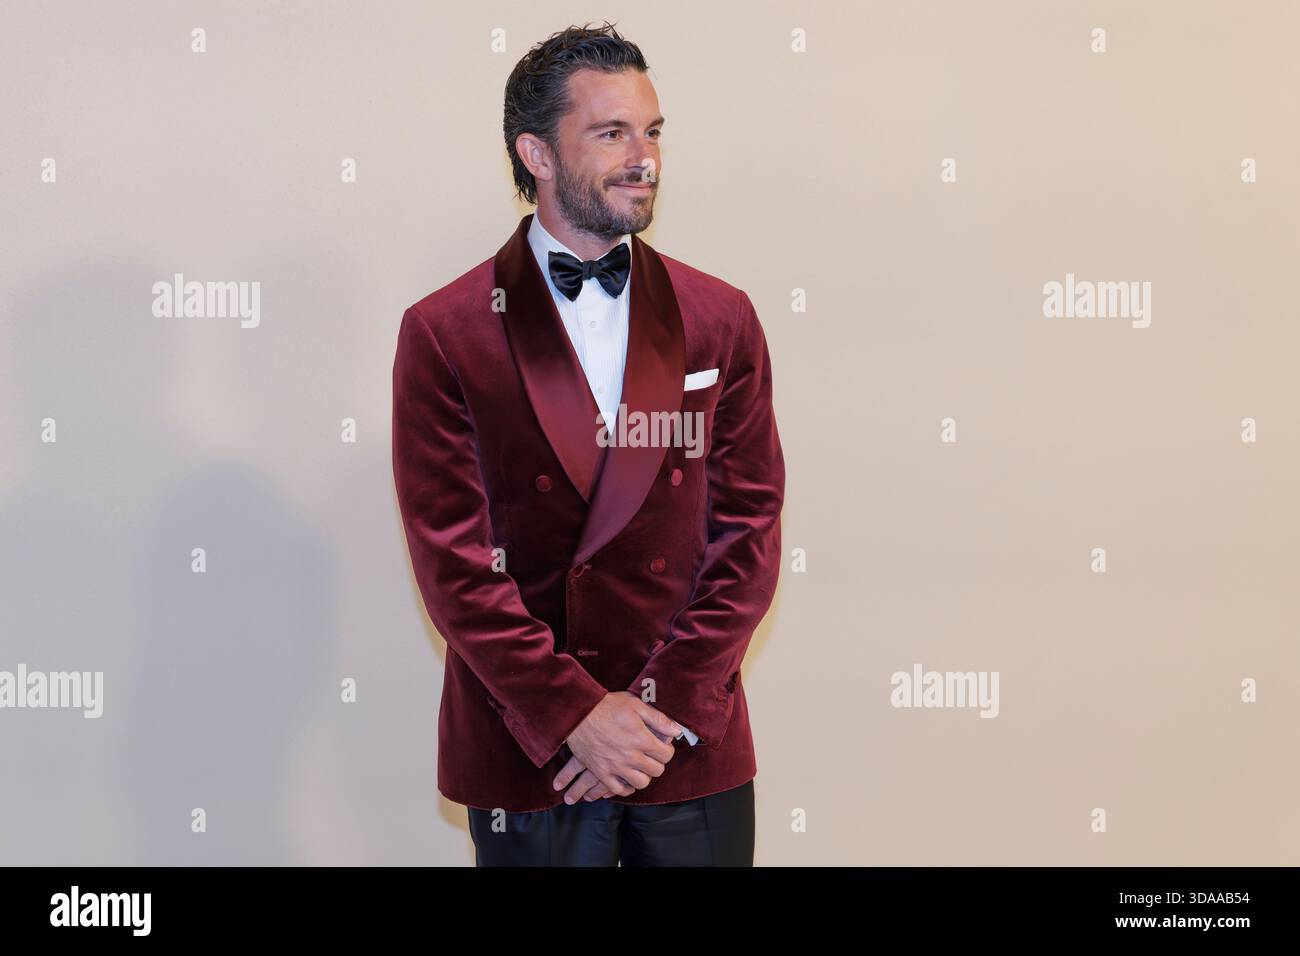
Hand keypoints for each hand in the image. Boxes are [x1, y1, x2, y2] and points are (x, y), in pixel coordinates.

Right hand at [557, 691, 679, 802]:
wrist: (578, 714)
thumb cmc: (607, 706)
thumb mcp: (635, 705)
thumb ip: (658, 719)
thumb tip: (676, 730)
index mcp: (641, 739)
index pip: (666, 755)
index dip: (666, 750)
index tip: (661, 746)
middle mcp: (631, 756)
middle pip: (656, 771)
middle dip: (657, 763)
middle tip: (651, 756)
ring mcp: (615, 766)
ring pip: (640, 783)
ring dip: (643, 776)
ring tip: (640, 767)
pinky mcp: (601, 772)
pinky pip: (619, 790)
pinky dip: (625, 787)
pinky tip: (626, 779)